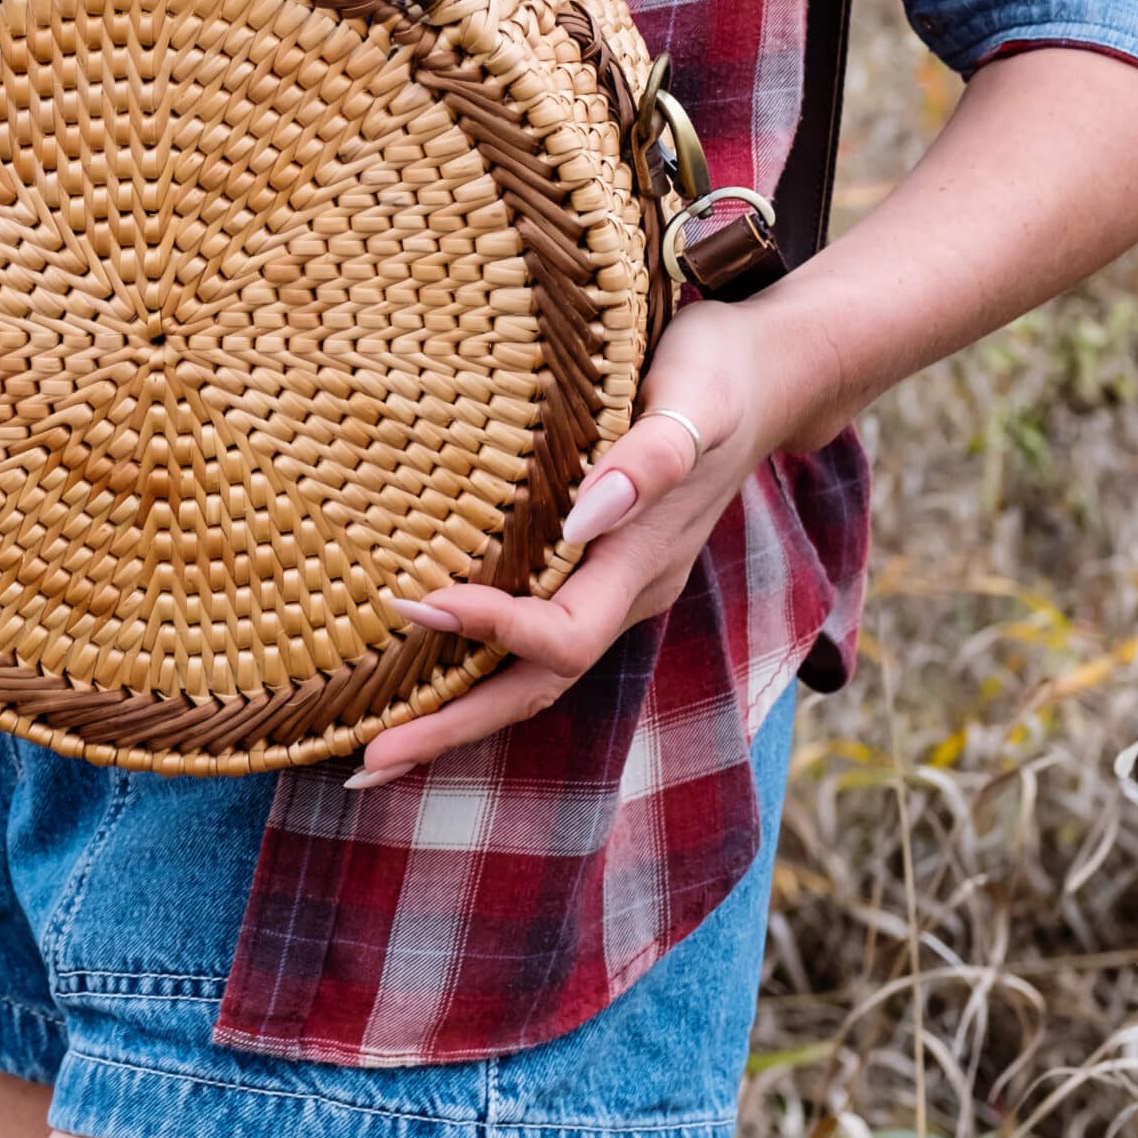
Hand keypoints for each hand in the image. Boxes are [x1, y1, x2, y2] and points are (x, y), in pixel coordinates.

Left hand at [347, 295, 833, 785]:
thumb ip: (651, 457)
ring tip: (370, 754)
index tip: (415, 604)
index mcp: (643, 560)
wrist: (770, 378)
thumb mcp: (695, 399)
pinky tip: (418, 679)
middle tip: (367, 764)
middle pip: (536, 687)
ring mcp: (615, 589)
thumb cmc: (719, 373)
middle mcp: (628, 592)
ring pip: (531, 677)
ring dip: (455, 716)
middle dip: (453, 726)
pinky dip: (473, 671)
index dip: (491, 630)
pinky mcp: (599, 572)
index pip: (563, 634)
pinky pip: (532, 643)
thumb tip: (586, 516)